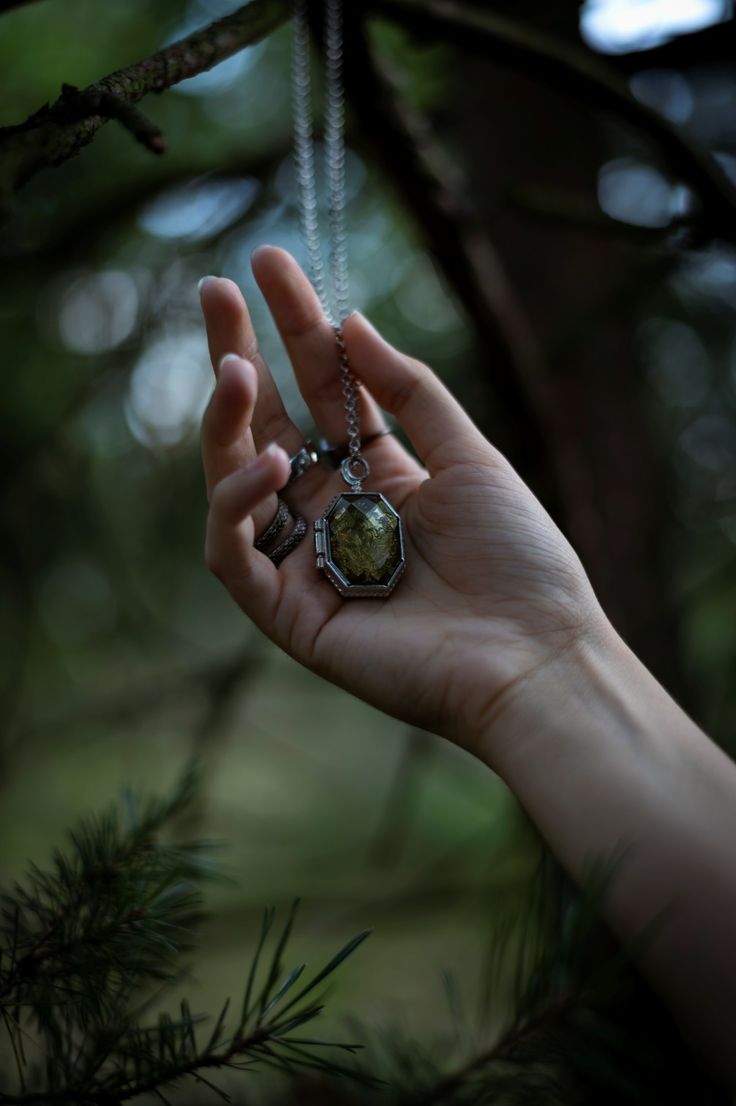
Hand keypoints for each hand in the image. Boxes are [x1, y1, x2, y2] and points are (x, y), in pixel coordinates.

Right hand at [200, 247, 603, 758]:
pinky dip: (239, 504)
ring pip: (235, 485)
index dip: (294, 329)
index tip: (268, 265)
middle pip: (266, 428)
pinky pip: (233, 554)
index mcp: (377, 477)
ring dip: (228, 424)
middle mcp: (332, 515)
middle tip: (215, 293)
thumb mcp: (469, 455)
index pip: (321, 392)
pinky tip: (273, 462)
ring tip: (237, 372)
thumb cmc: (518, 558)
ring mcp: (305, 565)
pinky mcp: (288, 616)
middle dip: (236, 359)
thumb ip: (409, 392)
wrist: (536, 657)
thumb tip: (352, 320)